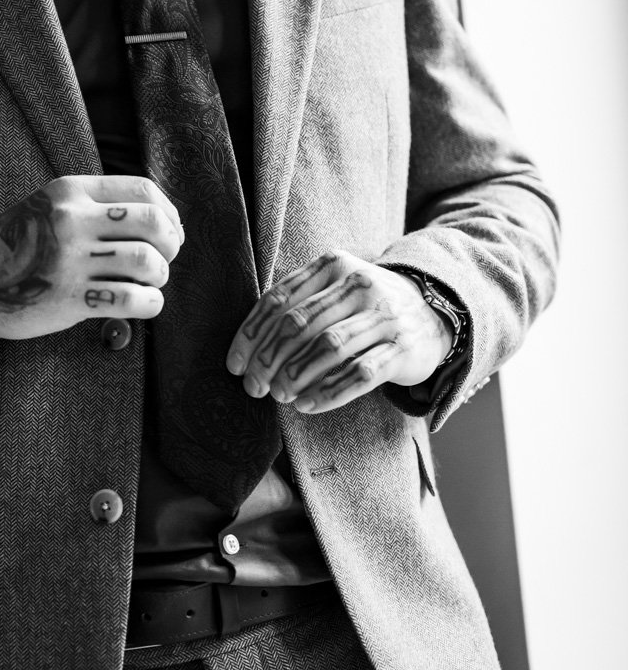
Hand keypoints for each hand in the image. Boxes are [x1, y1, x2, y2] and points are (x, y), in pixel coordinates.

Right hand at [0, 174, 183, 339]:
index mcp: (71, 191)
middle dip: (171, 243)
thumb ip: (99, 204)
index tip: (170, 231)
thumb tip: (165, 219)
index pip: (143, 190)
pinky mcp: (69, 298)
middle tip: (164, 258)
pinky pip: (131, 299)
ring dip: (160, 275)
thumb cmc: (24, 242)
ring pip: (146, 261)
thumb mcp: (54, 205)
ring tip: (149, 281)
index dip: (169, 212)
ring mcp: (70, 259)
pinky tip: (143, 303)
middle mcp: (72, 220)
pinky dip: (150, 303)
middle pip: (152, 223)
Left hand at [225, 251, 451, 412]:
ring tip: (278, 395)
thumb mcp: (334, 287)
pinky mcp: (403, 349)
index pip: (280, 299)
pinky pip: (360, 374)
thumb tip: (249, 347)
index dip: (252, 334)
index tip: (235, 364)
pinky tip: (307, 405)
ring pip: (328, 348)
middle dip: (269, 359)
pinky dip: (329, 392)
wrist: (433, 312)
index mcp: (334, 264)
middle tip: (253, 387)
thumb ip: (297, 303)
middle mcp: (360, 284)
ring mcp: (384, 316)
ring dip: (296, 375)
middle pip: (300, 324)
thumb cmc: (366, 305)